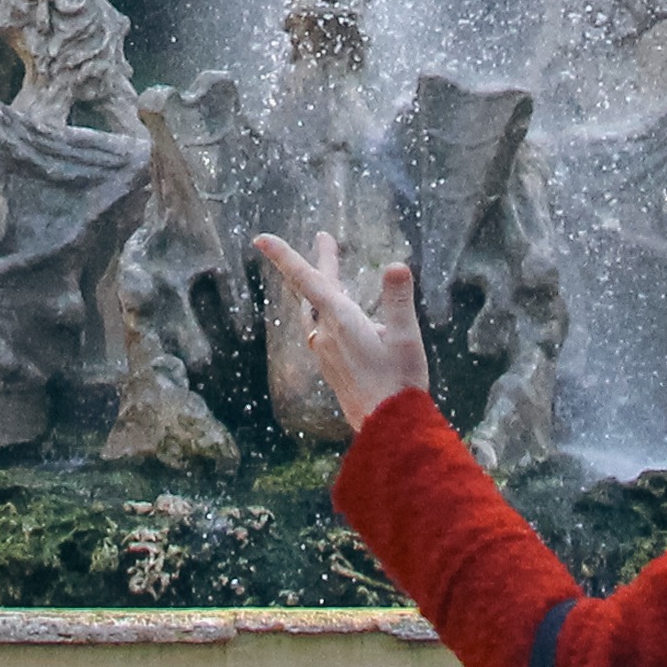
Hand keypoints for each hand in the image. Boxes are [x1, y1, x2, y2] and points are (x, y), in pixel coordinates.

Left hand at [252, 231, 430, 429]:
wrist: (387, 428)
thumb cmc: (399, 382)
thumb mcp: (406, 338)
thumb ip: (399, 301)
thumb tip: (396, 265)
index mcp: (341, 321)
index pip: (307, 280)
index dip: (284, 256)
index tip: (260, 238)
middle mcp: (326, 334)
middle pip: (314, 291)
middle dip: (321, 263)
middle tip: (325, 237)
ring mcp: (326, 352)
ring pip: (316, 311)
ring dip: (322, 289)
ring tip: (331, 275)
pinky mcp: (331, 366)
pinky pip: (323, 330)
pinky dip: (328, 313)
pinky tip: (343, 320)